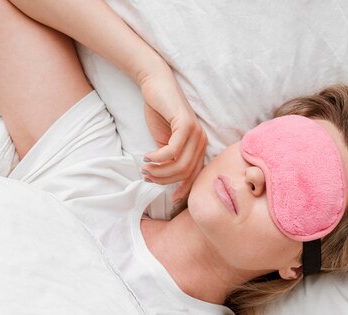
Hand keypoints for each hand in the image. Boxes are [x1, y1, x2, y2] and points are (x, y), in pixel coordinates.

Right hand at [138, 70, 206, 201]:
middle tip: (147, 175)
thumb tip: (165, 180)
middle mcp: (201, 141)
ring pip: (180, 165)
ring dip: (159, 170)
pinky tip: (147, 155)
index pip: (195, 175)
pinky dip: (158, 157)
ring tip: (145, 167)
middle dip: (164, 179)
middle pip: (185, 173)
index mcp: (199, 147)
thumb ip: (169, 159)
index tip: (170, 197)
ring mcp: (196, 133)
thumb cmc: (159, 112)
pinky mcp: (186, 125)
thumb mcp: (165, 141)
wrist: (156, 85)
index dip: (183, 188)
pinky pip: (172, 151)